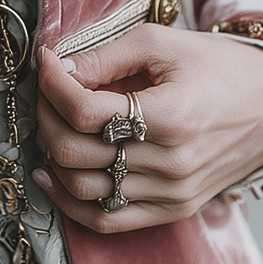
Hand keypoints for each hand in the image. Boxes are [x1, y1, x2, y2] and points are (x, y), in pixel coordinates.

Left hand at [32, 23, 262, 233]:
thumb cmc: (219, 68)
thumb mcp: (162, 44)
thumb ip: (105, 56)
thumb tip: (58, 68)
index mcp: (171, 117)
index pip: (84, 112)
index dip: (52, 84)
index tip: (48, 62)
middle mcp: (170, 164)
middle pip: (75, 150)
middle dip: (45, 114)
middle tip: (47, 89)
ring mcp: (171, 193)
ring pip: (82, 187)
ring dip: (52, 153)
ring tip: (51, 122)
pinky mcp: (173, 209)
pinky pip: (107, 219)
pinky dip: (70, 202)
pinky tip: (51, 175)